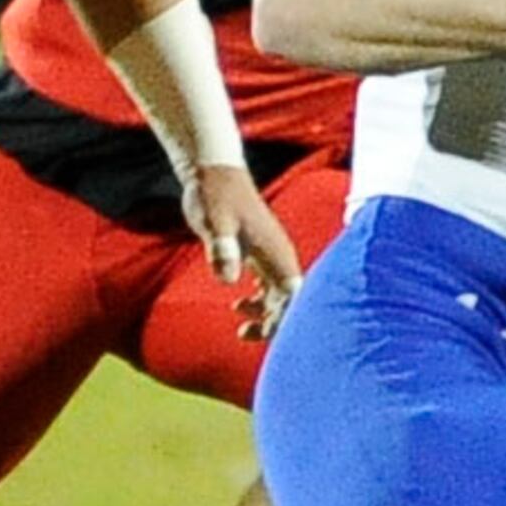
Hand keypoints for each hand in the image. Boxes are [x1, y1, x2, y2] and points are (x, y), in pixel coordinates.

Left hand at [183, 161, 300, 340]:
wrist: (212, 171)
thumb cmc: (215, 195)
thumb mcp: (216, 222)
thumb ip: (223, 249)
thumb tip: (229, 280)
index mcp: (276, 251)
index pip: (293, 294)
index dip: (284, 316)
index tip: (265, 331)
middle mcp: (279, 254)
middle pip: (290, 299)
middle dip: (274, 322)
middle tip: (244, 334)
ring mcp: (269, 252)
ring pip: (280, 293)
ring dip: (266, 313)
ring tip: (241, 328)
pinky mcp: (257, 250)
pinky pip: (268, 283)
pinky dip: (259, 299)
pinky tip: (238, 305)